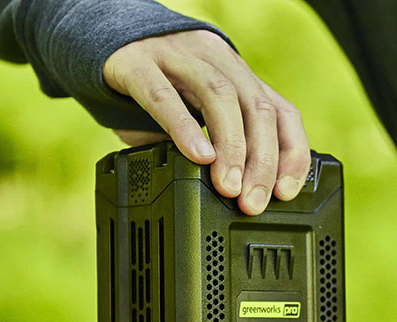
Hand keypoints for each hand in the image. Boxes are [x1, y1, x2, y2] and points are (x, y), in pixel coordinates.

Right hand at [103, 30, 310, 214]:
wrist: (105, 44)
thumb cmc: (157, 89)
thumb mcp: (197, 118)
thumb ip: (216, 148)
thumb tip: (236, 196)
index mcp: (238, 76)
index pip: (281, 112)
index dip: (291, 153)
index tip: (285, 192)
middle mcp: (216, 61)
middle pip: (255, 107)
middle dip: (261, 161)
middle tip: (252, 201)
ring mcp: (178, 58)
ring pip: (220, 97)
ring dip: (231, 148)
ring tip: (228, 187)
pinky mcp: (139, 64)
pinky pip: (164, 96)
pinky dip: (185, 128)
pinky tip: (196, 156)